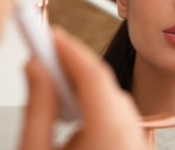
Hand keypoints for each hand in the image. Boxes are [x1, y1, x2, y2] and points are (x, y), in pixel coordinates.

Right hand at [20, 26, 147, 149]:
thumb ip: (38, 109)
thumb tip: (36, 68)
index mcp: (110, 135)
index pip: (93, 76)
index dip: (70, 50)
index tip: (51, 35)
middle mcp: (132, 136)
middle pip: (105, 84)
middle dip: (74, 65)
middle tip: (46, 53)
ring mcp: (138, 141)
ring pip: (112, 97)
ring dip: (84, 85)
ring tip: (54, 83)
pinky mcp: (135, 145)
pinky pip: (119, 114)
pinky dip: (96, 104)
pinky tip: (74, 109)